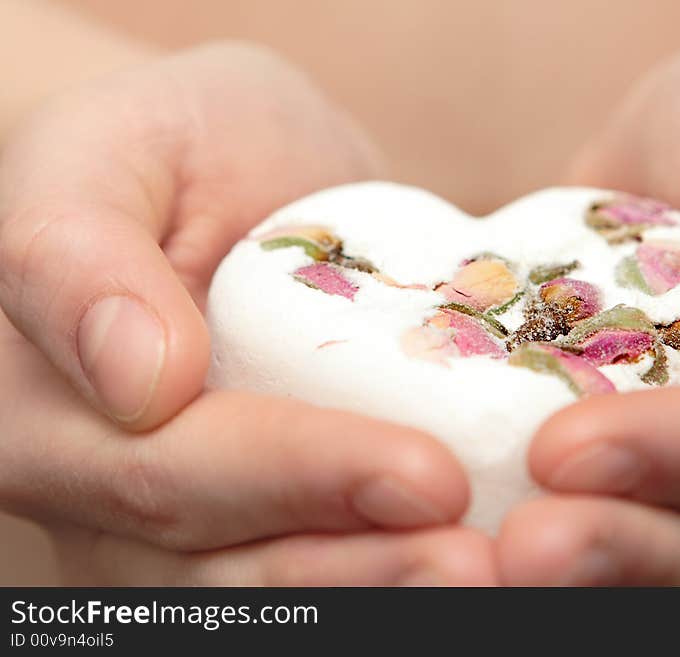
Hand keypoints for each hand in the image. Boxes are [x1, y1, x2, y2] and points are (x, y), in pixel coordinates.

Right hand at [0, 43, 494, 584]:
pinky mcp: (258, 518)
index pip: (167, 472)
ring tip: (490, 578)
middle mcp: (98, 494)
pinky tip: (474, 569)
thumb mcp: (105, 148)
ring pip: (270, 597)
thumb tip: (140, 382)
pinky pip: (317, 574)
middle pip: (223, 570)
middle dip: (360, 573)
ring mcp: (173, 525)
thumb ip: (76, 253)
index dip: (298, 482)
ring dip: (383, 596)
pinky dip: (392, 579)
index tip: (428, 476)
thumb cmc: (160, 148)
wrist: (222, 172)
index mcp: (44, 409)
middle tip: (482, 561)